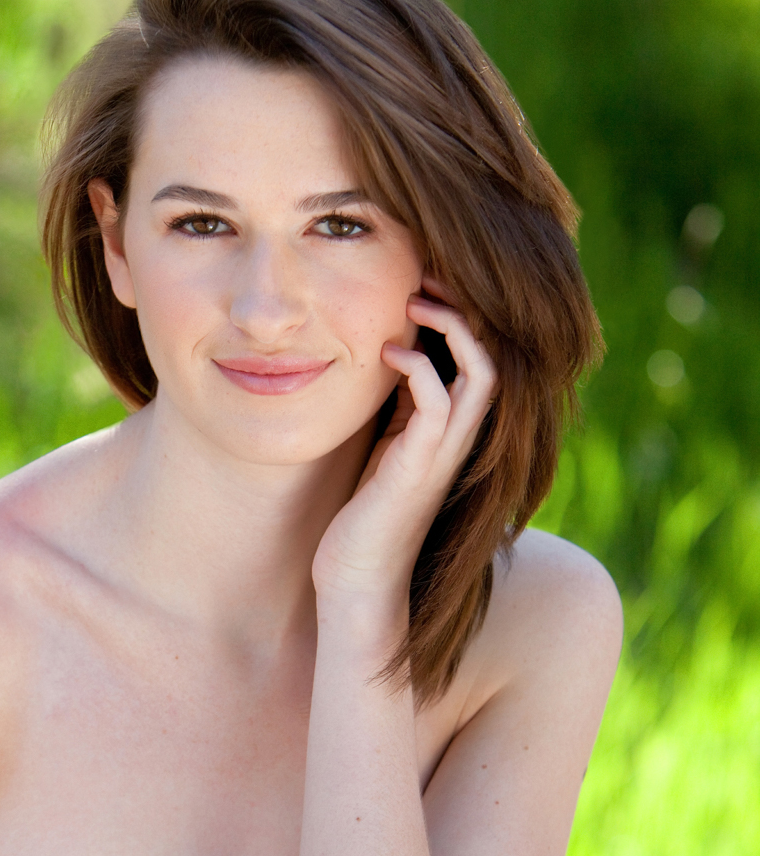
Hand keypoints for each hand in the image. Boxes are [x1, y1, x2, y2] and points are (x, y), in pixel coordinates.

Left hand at [312, 277, 497, 618]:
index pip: (481, 357)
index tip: (428, 280)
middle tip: (429, 273)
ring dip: (453, 328)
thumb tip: (380, 359)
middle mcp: (460, 438)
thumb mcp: (381, 448)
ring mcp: (445, 453)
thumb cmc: (362, 517)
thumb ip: (394, 409)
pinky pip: (439, 404)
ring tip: (416, 300)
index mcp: (452, 430)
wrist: (358, 582)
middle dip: (470, 308)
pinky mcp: (420, 467)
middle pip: (496, 354)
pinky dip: (420, 369)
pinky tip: (391, 352)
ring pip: (482, 373)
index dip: (465, 314)